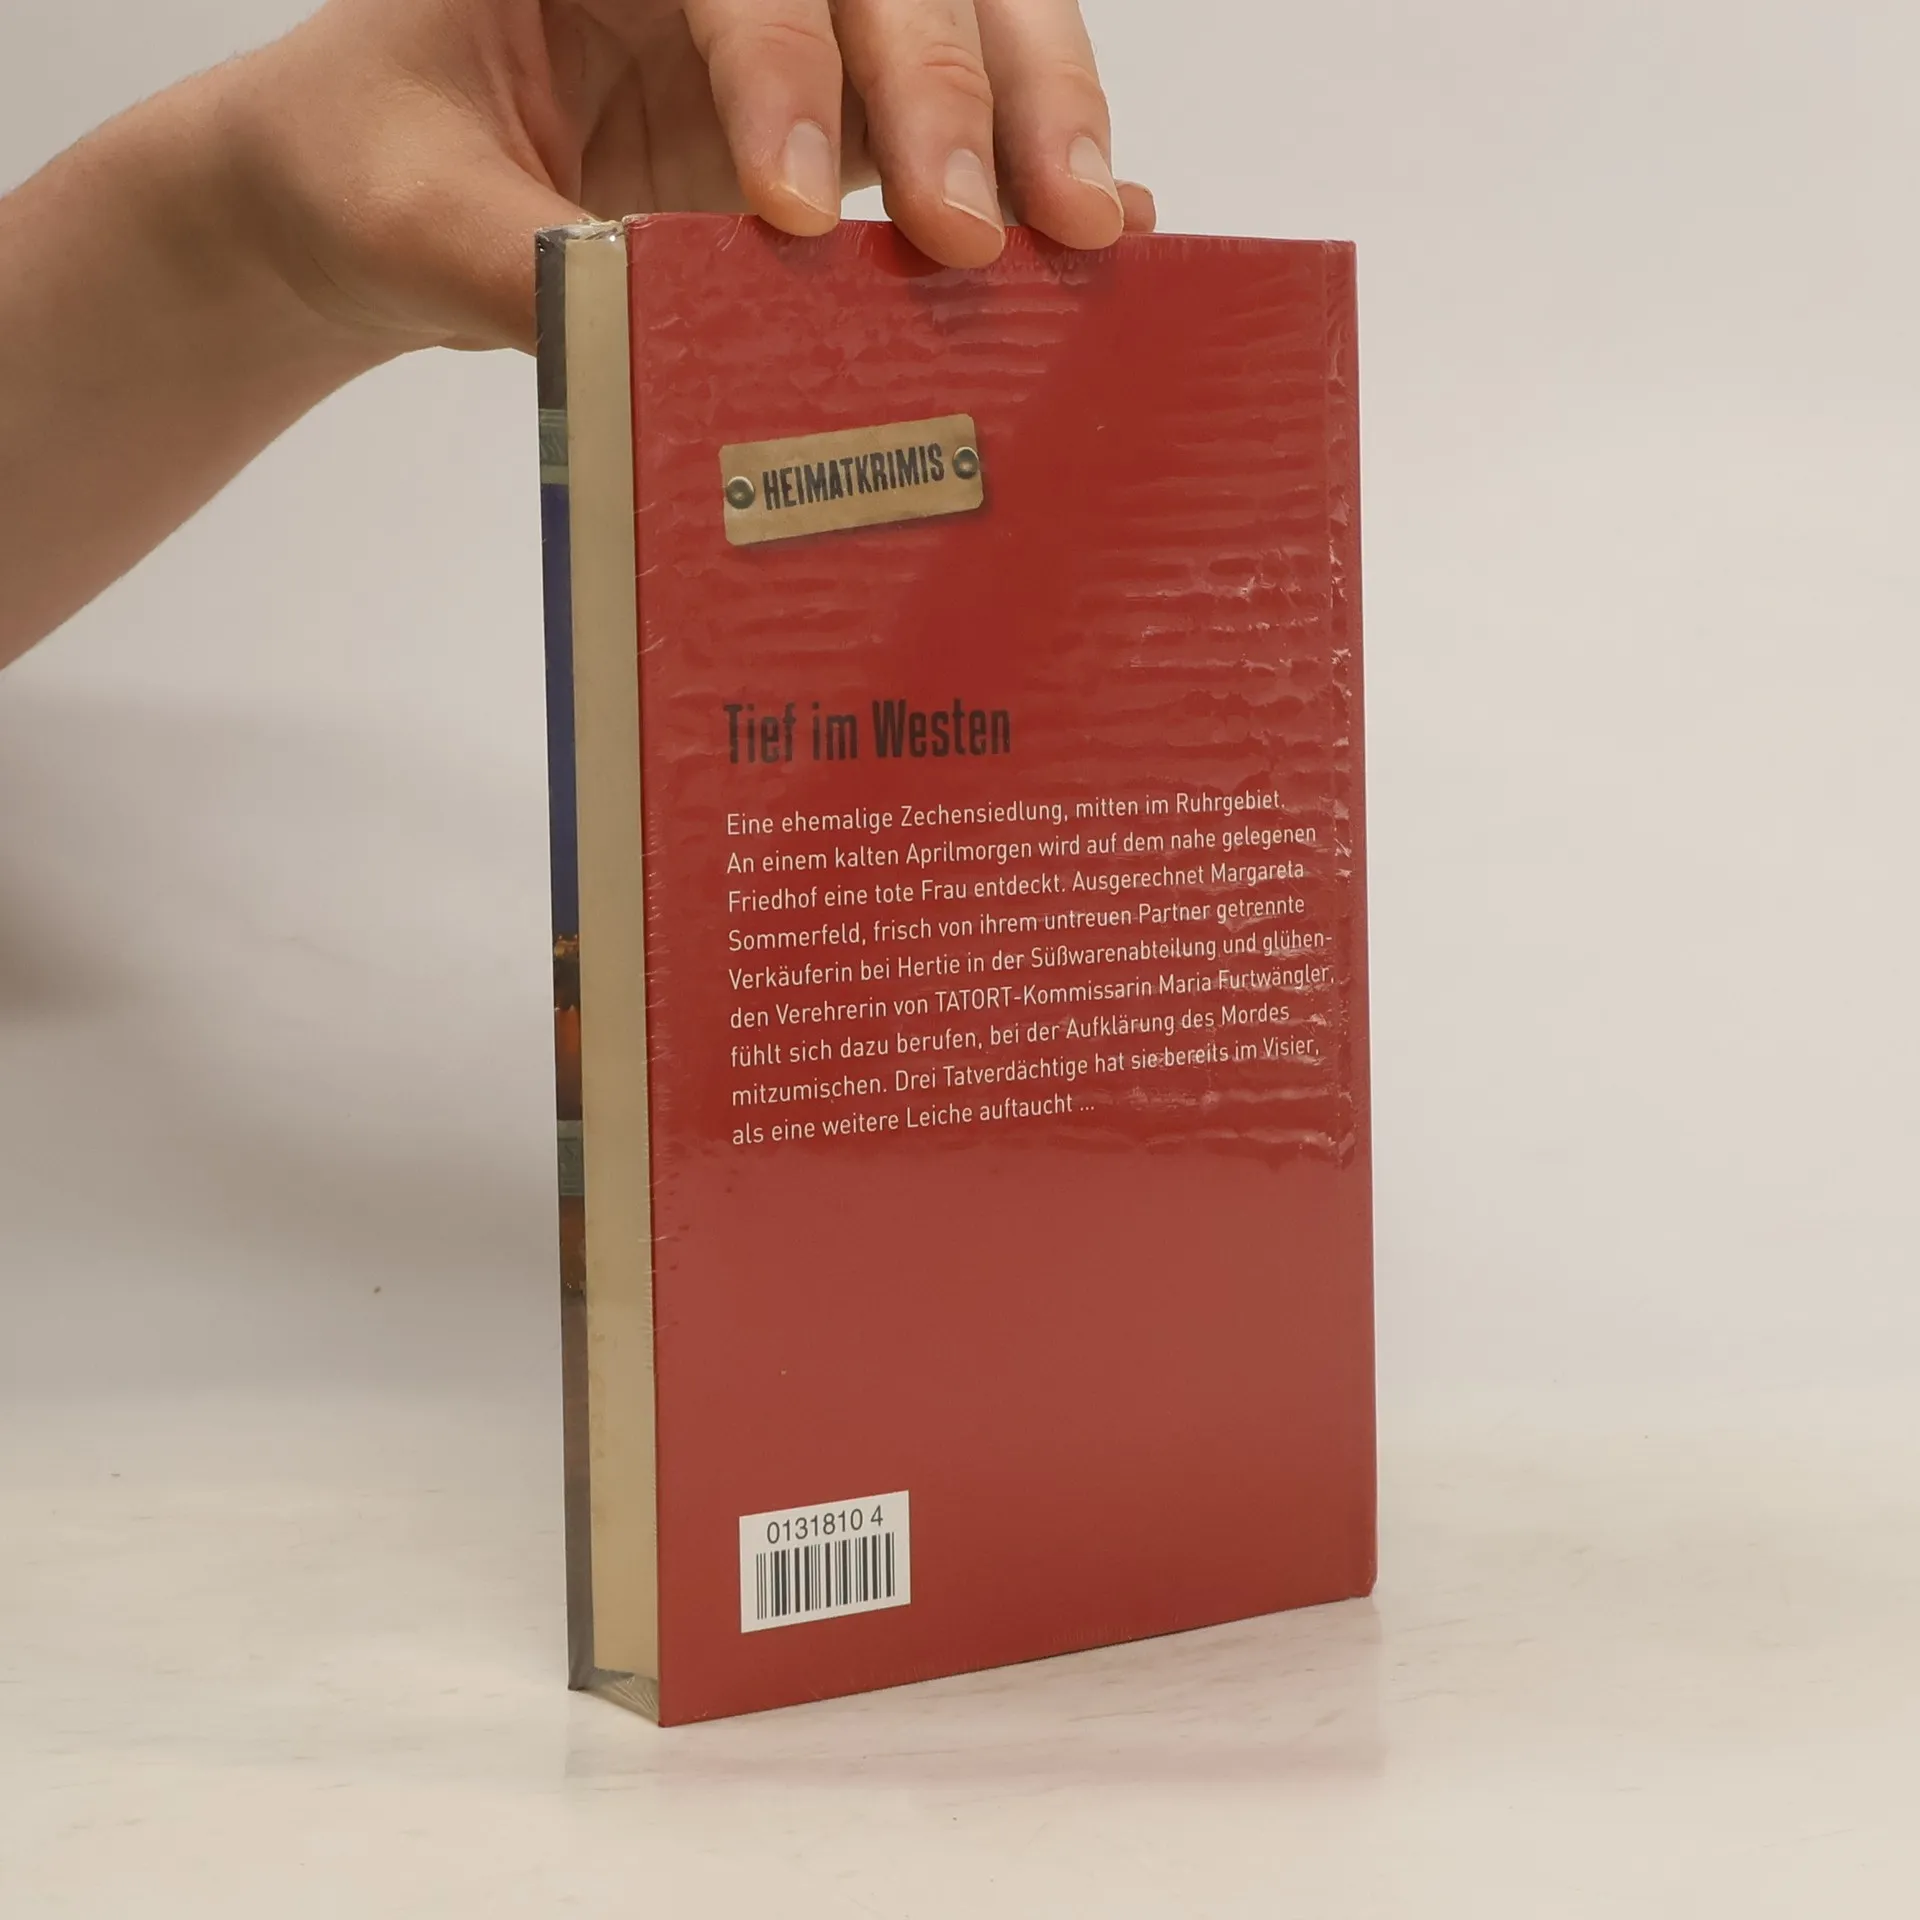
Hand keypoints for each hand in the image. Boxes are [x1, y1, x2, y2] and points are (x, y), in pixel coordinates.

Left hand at [222, 0, 1156, 354]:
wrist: (391, 184)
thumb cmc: (381, 163)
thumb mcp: (416, 215)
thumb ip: (530, 266)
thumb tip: (669, 345)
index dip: (777, 69)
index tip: (789, 208)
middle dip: (954, 89)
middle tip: (991, 231)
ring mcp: (800, 28)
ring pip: (963, 19)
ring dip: (1038, 118)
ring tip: (1086, 234)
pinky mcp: (843, 112)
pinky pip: (962, 122)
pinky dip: (1033, 172)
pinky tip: (1102, 232)